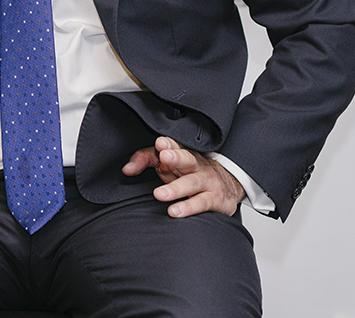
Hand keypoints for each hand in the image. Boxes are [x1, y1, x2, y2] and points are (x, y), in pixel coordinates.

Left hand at [123, 135, 243, 217]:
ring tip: (160, 194)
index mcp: (182, 154)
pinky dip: (188, 207)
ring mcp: (206, 182)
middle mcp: (195, 165)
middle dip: (176, 157)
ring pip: (192, 183)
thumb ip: (145, 160)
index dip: (168, 144)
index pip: (174, 145)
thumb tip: (127, 169)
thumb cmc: (189, 172)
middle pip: (187, 159)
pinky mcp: (214, 199)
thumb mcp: (167, 164)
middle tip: (164, 157)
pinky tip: (175, 211)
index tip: (160, 144)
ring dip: (176, 188)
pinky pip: (201, 203)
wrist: (227, 186)